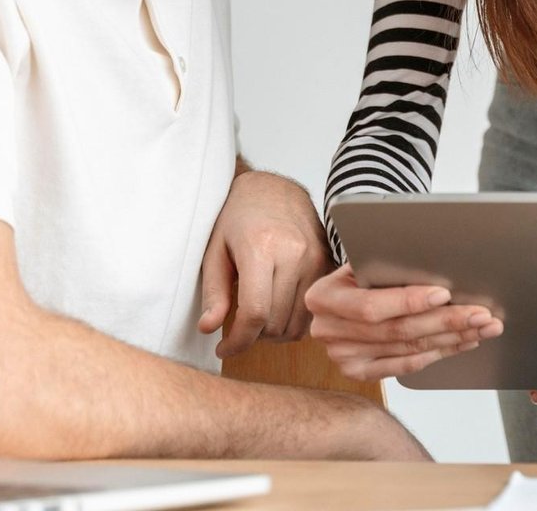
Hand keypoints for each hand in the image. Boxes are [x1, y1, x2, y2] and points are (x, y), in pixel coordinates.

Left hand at [198, 170, 329, 357]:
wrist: (273, 189)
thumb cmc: (238, 216)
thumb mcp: (214, 250)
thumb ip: (213, 292)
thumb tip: (209, 328)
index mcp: (262, 247)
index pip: (255, 313)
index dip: (237, 341)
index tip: (223, 347)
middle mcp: (295, 253)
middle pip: (276, 323)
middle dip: (253, 337)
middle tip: (236, 330)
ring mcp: (316, 259)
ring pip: (297, 323)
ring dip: (274, 333)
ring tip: (256, 319)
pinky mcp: (328, 264)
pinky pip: (313, 310)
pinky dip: (293, 320)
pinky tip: (276, 309)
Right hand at [306, 263, 504, 380]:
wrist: (337, 300)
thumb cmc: (357, 274)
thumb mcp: (361, 261)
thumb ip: (386, 265)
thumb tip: (434, 263)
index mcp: (324, 298)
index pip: (371, 306)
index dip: (409, 301)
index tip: (444, 293)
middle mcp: (329, 331)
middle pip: (397, 331)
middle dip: (445, 322)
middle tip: (480, 314)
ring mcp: (344, 357)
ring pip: (408, 350)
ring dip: (451, 338)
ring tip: (482, 327)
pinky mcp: (360, 372)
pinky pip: (406, 366)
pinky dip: (438, 353)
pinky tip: (462, 341)